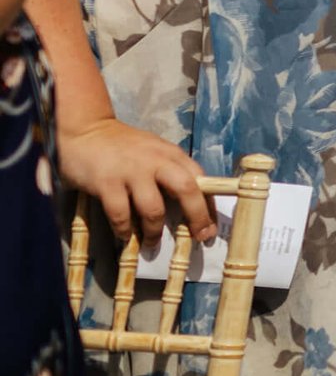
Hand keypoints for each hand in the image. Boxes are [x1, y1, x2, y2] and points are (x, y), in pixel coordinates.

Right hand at [56, 116, 212, 245]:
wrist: (85, 131)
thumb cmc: (124, 147)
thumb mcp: (154, 152)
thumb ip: (170, 171)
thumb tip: (188, 204)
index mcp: (171, 155)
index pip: (201, 180)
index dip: (208, 206)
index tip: (209, 228)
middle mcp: (156, 161)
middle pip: (187, 190)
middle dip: (196, 217)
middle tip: (197, 237)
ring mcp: (132, 172)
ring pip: (154, 209)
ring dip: (154, 231)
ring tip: (152, 244)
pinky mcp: (107, 183)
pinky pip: (121, 214)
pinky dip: (124, 230)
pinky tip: (125, 236)